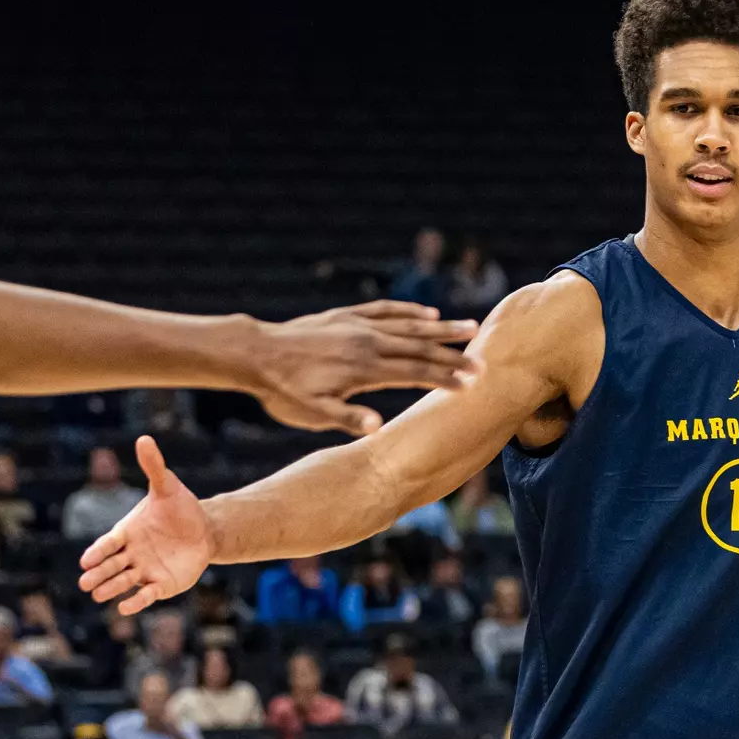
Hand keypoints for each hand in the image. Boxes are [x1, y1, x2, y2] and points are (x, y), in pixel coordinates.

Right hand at [78, 437, 213, 615]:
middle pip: (110, 566)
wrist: (204, 530)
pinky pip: (145, 595)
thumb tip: (144, 438)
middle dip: (98, 574)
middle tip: (85, 582)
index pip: (107, 543)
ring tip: (98, 595)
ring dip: (111, 588)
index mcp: (126, 532)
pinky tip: (125, 608)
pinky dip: (135, 602)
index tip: (85, 561)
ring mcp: (143, 571)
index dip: (97, 552)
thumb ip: (154, 467)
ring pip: (123, 582)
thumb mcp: (167, 487)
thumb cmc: (179, 508)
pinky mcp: (160, 585)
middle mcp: (130, 554)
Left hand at [251, 302, 478, 435]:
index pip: (414, 372)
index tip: (471, 383)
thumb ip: (346, 417)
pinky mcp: (347, 316)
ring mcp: (358, 326)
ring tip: (470, 327)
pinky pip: (386, 310)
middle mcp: (367, 342)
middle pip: (419, 347)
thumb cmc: (283, 390)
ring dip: (441, 329)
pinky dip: (409, 312)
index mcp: (364, 369)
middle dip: (453, 355)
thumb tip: (377, 427)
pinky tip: (427, 314)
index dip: (444, 378)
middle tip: (483, 360)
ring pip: (408, 325)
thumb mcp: (311, 412)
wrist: (255, 353)